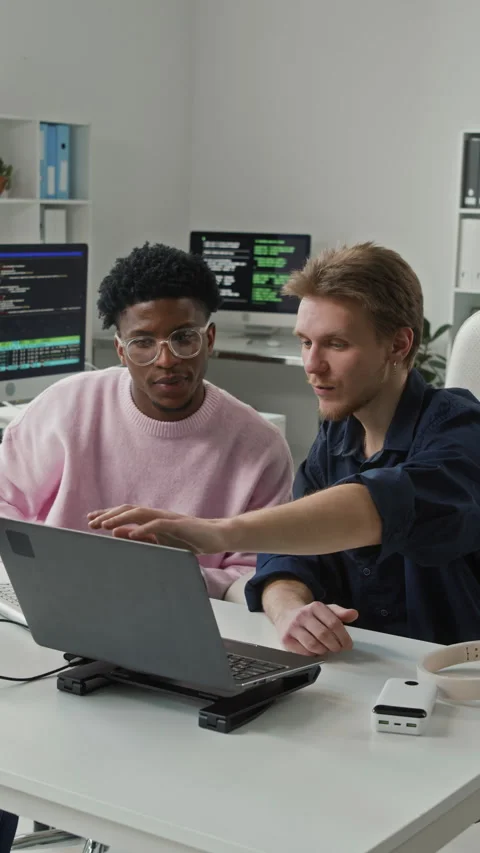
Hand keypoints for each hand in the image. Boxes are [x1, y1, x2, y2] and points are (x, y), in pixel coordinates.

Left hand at [87, 505, 226, 553]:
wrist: (217, 536)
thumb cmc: (189, 539)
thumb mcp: (161, 541)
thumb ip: (140, 537)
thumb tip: (118, 533)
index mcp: (152, 518)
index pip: (125, 513)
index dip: (108, 515)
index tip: (90, 520)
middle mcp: (157, 514)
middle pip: (128, 510)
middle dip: (109, 515)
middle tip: (91, 522)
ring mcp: (168, 518)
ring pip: (140, 513)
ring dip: (121, 518)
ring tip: (105, 525)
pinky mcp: (179, 525)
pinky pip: (158, 525)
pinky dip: (144, 528)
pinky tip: (132, 534)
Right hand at [274, 601, 358, 655]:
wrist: (285, 615)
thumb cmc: (309, 616)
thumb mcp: (325, 610)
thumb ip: (340, 613)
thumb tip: (354, 614)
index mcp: (315, 606)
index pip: (334, 623)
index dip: (344, 637)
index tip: (348, 645)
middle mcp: (302, 615)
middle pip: (324, 635)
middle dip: (335, 645)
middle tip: (338, 649)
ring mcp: (293, 627)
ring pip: (313, 645)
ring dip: (324, 651)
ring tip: (327, 649)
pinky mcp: (286, 639)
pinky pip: (304, 652)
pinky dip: (313, 654)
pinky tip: (316, 651)